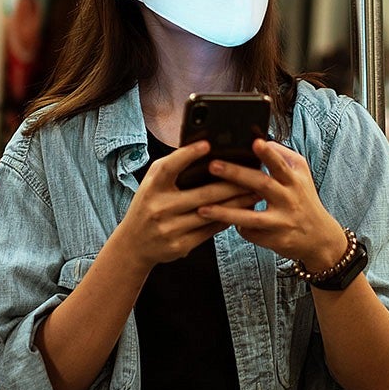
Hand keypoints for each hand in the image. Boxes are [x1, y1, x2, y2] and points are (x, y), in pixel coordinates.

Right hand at [109, 141, 258, 270]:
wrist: (133, 245)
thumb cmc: (148, 206)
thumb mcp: (152, 184)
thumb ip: (172, 167)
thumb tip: (204, 148)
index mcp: (151, 188)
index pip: (169, 168)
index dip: (187, 155)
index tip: (207, 144)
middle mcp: (159, 208)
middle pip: (203, 194)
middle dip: (232, 184)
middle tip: (253, 174)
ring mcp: (170, 229)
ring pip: (211, 213)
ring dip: (236, 203)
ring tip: (255, 193)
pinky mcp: (181, 245)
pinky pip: (210, 230)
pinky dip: (228, 219)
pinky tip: (242, 211)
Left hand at [199, 140, 347, 272]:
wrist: (320, 237)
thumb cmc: (304, 200)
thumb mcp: (301, 175)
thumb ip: (284, 157)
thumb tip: (262, 141)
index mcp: (294, 180)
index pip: (281, 163)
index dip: (268, 153)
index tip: (255, 142)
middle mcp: (289, 199)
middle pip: (261, 185)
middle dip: (236, 174)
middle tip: (213, 165)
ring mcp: (281, 221)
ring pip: (251, 217)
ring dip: (226, 212)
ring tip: (203, 208)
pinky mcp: (275, 240)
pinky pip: (249, 232)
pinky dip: (235, 226)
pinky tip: (220, 222)